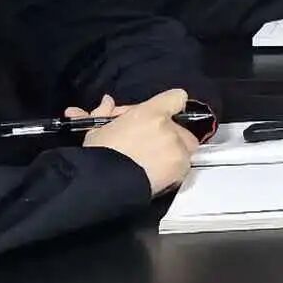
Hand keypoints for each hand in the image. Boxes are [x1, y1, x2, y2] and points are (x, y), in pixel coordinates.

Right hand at [81, 88, 203, 196]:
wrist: (105, 185)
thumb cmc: (100, 155)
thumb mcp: (97, 129)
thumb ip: (106, 112)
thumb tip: (107, 102)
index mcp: (151, 113)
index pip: (176, 97)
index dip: (170, 104)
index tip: (161, 113)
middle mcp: (168, 129)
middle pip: (179, 126)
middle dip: (166, 132)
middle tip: (147, 142)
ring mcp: (177, 149)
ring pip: (184, 145)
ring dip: (171, 150)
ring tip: (149, 160)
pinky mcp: (181, 169)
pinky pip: (184, 164)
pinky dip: (173, 167)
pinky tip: (155, 171)